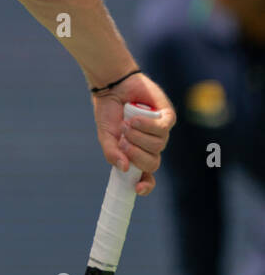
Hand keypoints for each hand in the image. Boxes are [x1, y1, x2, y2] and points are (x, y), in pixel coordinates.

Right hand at [91, 71, 173, 193]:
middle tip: (124, 142)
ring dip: (139, 135)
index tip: (138, 188)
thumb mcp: (106, 135)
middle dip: (137, 154)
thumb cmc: (109, 112)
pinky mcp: (167, 117)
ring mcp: (161, 132)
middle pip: (153, 163)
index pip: (146, 176)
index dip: (145, 185)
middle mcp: (151, 146)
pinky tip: (135, 118)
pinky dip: (148, 125)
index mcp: (136, 154)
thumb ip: (112, 152)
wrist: (113, 86)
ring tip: (127, 123)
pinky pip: (163, 129)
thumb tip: (123, 168)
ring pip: (158, 145)